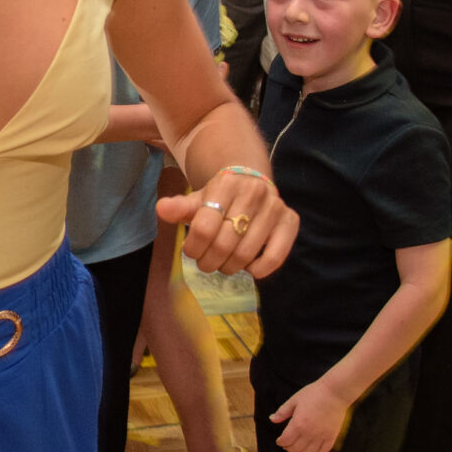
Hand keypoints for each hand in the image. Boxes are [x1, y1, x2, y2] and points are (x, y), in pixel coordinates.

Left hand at [155, 166, 296, 278]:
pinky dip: (260, 269)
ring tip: (223, 264)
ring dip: (230, 267)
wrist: (251, 182)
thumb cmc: (220, 197)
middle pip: (223, 244)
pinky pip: (275, 256)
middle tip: (205, 263)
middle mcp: (253, 193)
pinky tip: (249, 268)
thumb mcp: (198, 199)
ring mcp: (274, 207)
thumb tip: (162, 209)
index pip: (204, 227)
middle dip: (209, 261)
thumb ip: (180, 206)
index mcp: (226, 184)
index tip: (191, 251)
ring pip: (246, 253)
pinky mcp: (290, 221)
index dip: (193, 247)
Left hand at [269, 377, 351, 451]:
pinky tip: (313, 448)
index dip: (280, 442)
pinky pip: (323, 450)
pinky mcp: (332, 436)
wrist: (335, 392)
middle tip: (287, 444)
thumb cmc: (314, 393)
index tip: (279, 440)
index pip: (285, 440)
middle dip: (289, 447)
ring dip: (301, 451)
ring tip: (299, 446)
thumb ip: (282, 412)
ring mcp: (321, 436)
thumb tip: (272, 419)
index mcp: (298, 424)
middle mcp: (309, 433)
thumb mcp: (294, 400)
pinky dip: (317, 451)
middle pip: (296, 448)